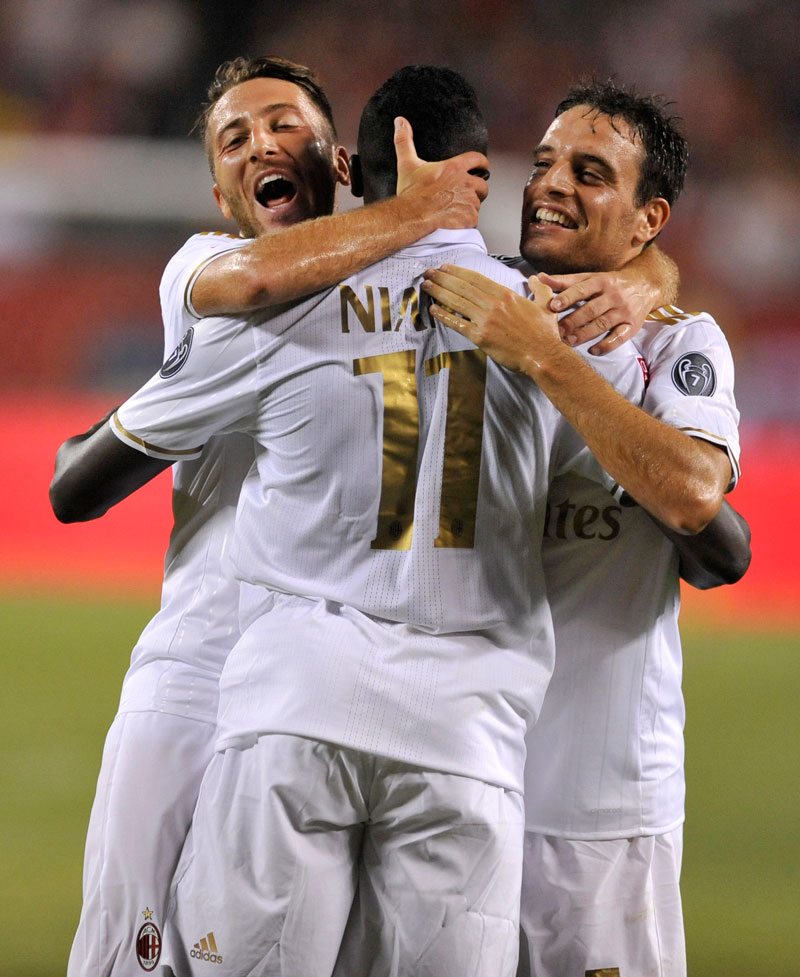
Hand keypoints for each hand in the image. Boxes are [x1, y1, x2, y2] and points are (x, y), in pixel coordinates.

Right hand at [394, 117, 488, 228]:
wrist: (411, 218)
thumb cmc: (411, 194)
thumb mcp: (407, 164)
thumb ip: (404, 141)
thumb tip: (400, 122)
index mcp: (454, 168)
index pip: (477, 159)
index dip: (482, 163)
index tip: (483, 166)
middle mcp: (465, 183)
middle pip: (482, 185)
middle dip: (477, 190)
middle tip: (466, 196)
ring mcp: (469, 201)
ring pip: (477, 204)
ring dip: (470, 207)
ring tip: (455, 211)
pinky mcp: (469, 218)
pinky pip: (474, 220)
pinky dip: (467, 222)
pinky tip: (455, 221)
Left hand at [421, 265, 561, 374]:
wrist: (543, 355)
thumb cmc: (544, 333)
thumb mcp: (546, 304)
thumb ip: (540, 288)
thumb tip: (536, 279)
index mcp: (505, 294)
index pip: (475, 278)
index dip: (457, 271)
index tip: (445, 268)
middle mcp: (493, 304)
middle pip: (462, 286)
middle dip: (442, 278)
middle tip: (428, 273)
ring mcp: (485, 320)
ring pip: (456, 302)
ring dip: (438, 292)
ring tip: (426, 286)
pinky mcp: (480, 337)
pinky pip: (457, 324)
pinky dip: (444, 316)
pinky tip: (433, 310)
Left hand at [539, 269, 655, 354]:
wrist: (646, 284)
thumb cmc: (610, 283)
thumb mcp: (590, 278)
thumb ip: (565, 281)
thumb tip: (539, 278)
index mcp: (601, 282)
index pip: (583, 290)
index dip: (568, 297)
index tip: (553, 306)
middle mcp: (614, 296)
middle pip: (591, 310)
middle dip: (573, 321)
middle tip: (556, 332)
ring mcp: (624, 311)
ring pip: (602, 324)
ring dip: (585, 334)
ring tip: (569, 342)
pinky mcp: (633, 326)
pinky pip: (619, 337)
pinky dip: (606, 345)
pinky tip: (593, 351)